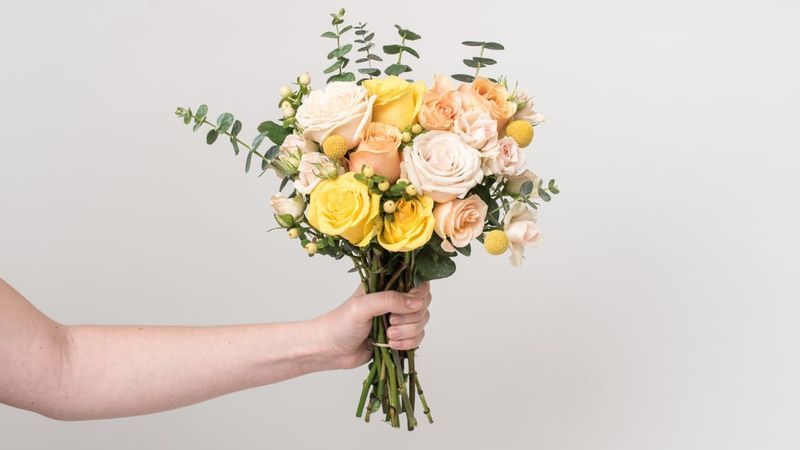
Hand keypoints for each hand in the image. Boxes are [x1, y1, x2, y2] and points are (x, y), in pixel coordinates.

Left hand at [312, 283, 431, 368]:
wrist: (330, 350)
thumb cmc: (340, 324)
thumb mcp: (362, 307)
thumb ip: (389, 300)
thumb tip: (416, 303)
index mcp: (387, 284)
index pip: (417, 282)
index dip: (418, 295)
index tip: (408, 306)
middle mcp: (395, 299)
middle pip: (423, 303)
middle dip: (411, 317)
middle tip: (391, 322)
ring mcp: (399, 318)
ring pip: (422, 322)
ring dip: (409, 332)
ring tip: (388, 337)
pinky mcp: (400, 336)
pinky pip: (418, 338)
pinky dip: (409, 343)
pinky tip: (392, 345)